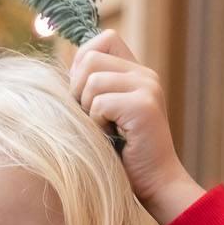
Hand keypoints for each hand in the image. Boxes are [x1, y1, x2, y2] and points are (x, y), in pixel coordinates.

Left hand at [67, 30, 200, 222]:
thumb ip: (94, 90)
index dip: (83, 62)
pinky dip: (97, 125)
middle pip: (91, 58)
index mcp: (137, 73)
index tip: (83, 94)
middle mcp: (145, 74)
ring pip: (92, 80)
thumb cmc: (125, 157)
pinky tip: (110, 140)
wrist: (157, 185)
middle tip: (90, 119)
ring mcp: (147, 87)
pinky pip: (100, 103)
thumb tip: (66, 71)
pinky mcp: (143, 105)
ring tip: (103, 131)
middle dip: (78, 89)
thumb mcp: (107, 116)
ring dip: (87, 111)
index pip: (104, 39)